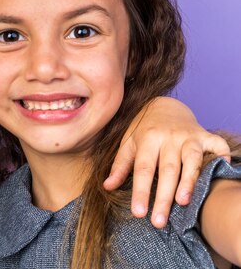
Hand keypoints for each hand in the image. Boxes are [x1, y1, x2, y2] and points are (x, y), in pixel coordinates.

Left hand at [102, 96, 230, 227]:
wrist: (164, 105)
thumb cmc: (144, 129)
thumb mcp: (128, 143)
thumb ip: (120, 165)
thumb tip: (107, 187)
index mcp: (147, 139)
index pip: (143, 169)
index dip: (141, 191)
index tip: (139, 213)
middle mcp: (168, 137)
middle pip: (167, 169)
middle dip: (163, 197)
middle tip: (159, 221)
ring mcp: (188, 136)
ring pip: (191, 160)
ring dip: (189, 181)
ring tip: (183, 202)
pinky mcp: (205, 135)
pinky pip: (216, 146)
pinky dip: (221, 156)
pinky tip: (219, 171)